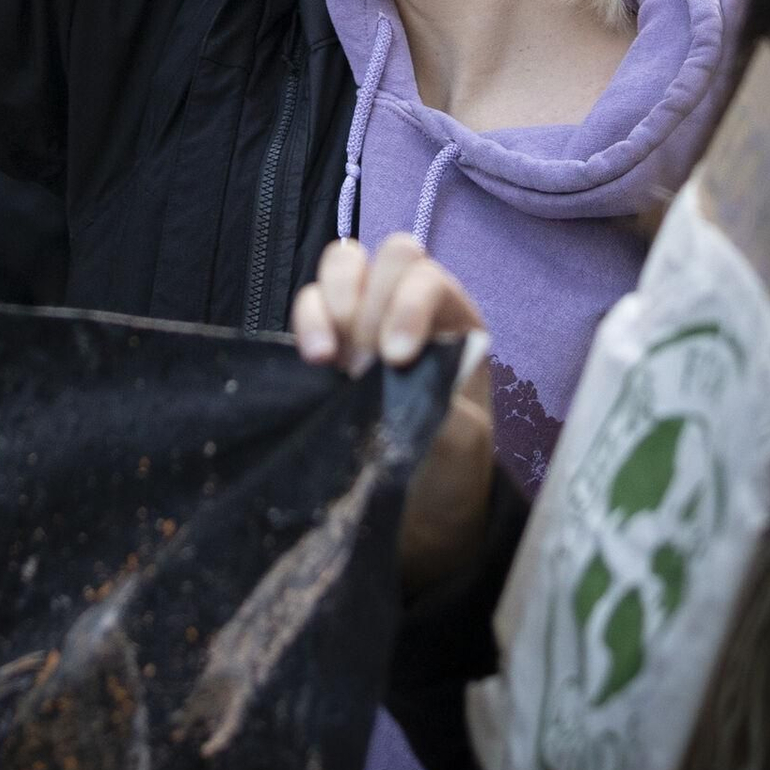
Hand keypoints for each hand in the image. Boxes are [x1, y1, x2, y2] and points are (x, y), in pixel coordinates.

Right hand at [292, 234, 494, 591]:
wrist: (422, 514)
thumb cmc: (452, 469)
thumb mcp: (463, 442)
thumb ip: (437, 401)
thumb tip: (389, 374)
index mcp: (455, 320)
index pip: (429, 279)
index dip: (407, 307)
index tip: (395, 361)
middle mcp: (411, 304)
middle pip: (390, 255)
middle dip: (372, 304)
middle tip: (362, 366)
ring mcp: (366, 315)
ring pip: (343, 262)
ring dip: (332, 301)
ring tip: (327, 357)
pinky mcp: (327, 337)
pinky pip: (308, 302)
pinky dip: (306, 321)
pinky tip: (314, 360)